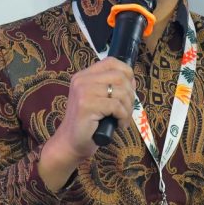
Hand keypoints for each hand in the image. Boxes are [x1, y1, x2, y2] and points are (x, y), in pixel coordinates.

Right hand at [39, 58, 136, 189]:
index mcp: (83, 76)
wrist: (71, 142)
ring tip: (122, 119)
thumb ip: (110, 87)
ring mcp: (83, 92)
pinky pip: (116, 106)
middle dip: (130, 94)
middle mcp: (81, 80)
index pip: (111, 62)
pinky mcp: (87, 106)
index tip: (130, 88)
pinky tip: (119, 125)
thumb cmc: (88, 123)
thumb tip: (132, 80)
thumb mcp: (98, 99)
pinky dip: (123, 117)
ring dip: (128, 108)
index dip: (126, 72)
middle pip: (119, 77)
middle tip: (127, 109)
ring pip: (120, 92)